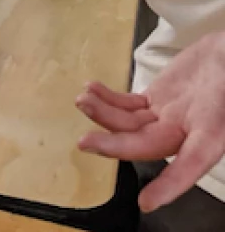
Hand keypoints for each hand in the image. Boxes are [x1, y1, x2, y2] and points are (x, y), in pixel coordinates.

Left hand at [76, 31, 224, 212]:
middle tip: (85, 142)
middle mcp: (188, 131)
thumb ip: (213, 113)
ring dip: (103, 115)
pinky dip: (108, 100)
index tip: (147, 203)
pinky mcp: (158, 99)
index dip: (170, 185)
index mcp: (212, 134)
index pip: (191, 164)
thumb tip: (164, 105)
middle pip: (147, 144)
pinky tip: (92, 91)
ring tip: (83, 101)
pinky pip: (129, 105)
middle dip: (115, 145)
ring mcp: (169, 115)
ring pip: (131, 124)